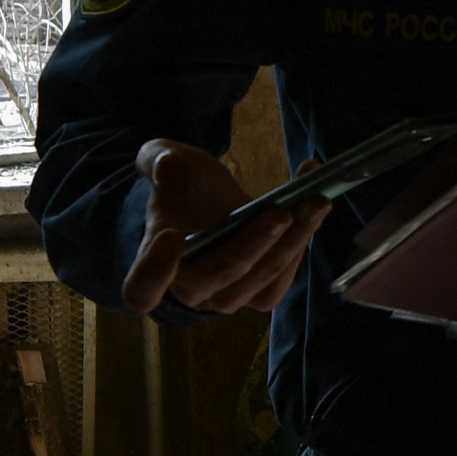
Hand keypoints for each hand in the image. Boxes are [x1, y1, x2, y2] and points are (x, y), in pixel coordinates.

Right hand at [124, 137, 321, 317]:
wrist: (209, 203)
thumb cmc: (181, 186)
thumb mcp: (165, 160)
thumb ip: (159, 160)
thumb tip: (167, 164)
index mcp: (155, 264)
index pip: (142, 288)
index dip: (153, 271)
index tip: (170, 236)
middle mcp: (191, 289)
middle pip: (221, 276)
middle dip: (254, 244)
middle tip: (280, 212)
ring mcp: (229, 295)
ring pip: (261, 281)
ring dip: (292, 243)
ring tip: (314, 203)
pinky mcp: (261, 292)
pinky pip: (284, 279)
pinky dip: (303, 241)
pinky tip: (313, 203)